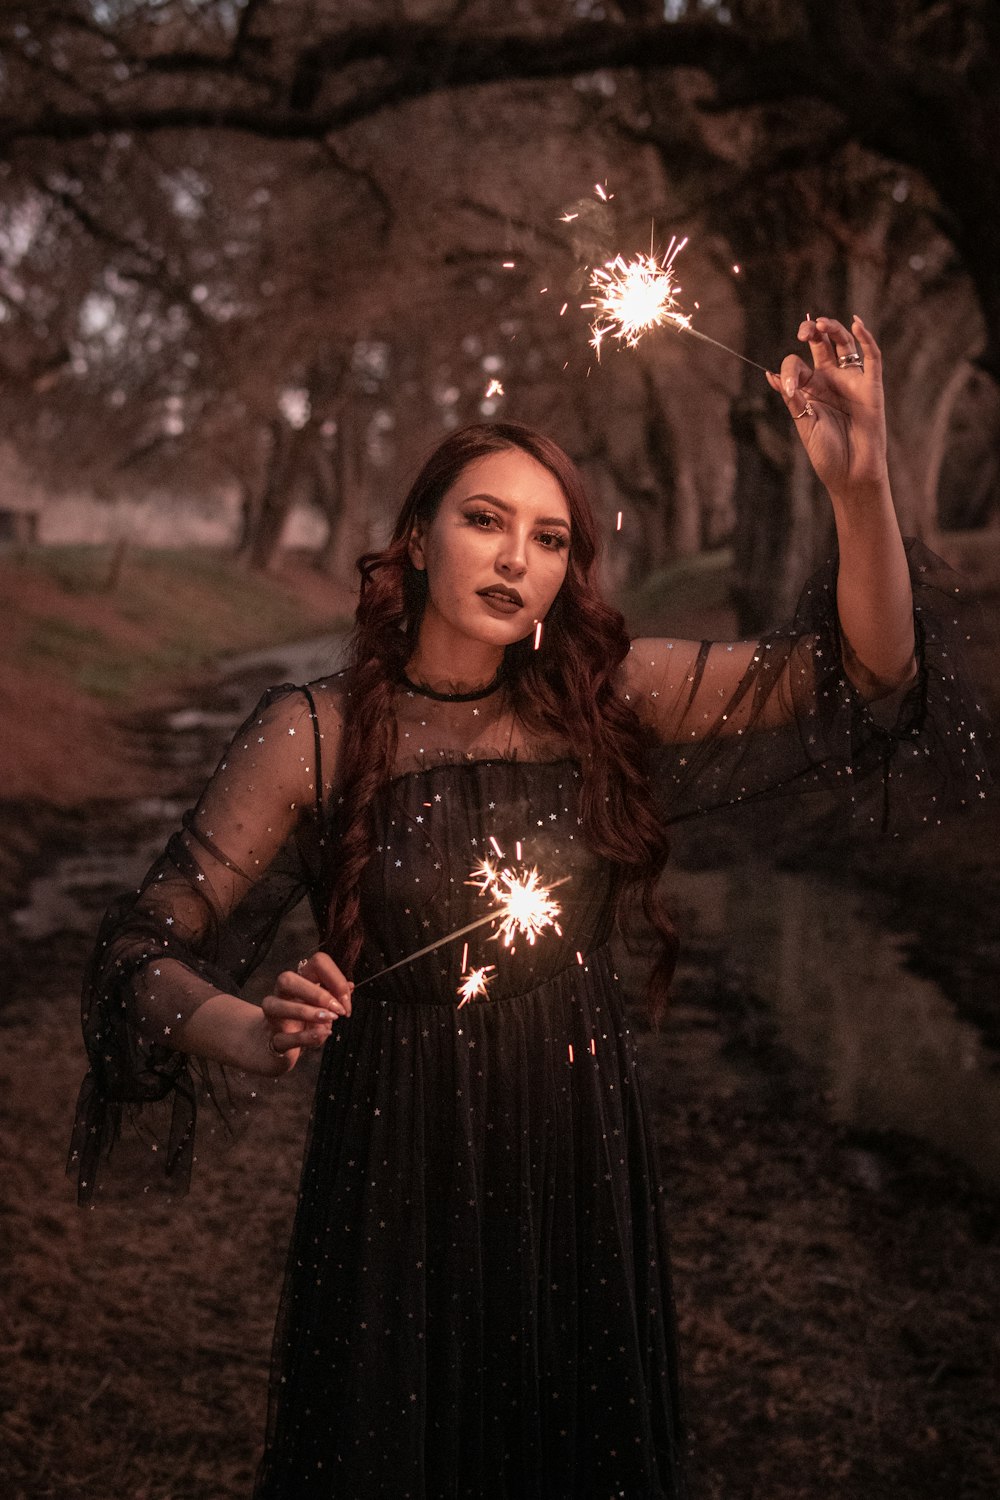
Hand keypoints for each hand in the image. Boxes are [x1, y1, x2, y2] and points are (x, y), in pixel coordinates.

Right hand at [260, 951, 352, 1073]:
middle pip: (287, 979)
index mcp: (300, 982)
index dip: (335, 978)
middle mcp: (282, 995)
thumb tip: (350, 987)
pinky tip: (321, 1035)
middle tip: (337, 1010)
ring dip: (307, 1012)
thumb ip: (336, 996)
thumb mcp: (325, 1008)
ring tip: (329, 1019)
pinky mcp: (273, 1040)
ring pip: (276, 1006)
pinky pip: (283, 1037)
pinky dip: (305, 1037)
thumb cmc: (305, 1023)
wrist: (282, 1047)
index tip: (346, 1000)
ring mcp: (274, 1018)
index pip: (316, 963)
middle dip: (316, 993)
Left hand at [766, 315, 887, 499]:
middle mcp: (831, 381)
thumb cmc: (826, 453)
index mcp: (811, 390)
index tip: (789, 387)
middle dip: (812, 331)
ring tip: (821, 323)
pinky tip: (857, 324)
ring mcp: (851, 382)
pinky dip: (867, 340)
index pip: (797, 365)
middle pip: (822, 345)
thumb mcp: (804, 424)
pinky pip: (872, 358)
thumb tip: (772, 375)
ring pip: (845, 345)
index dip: (790, 370)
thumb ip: (794, 399)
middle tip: (804, 330)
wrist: (850, 474)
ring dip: (834, 329)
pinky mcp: (871, 387)